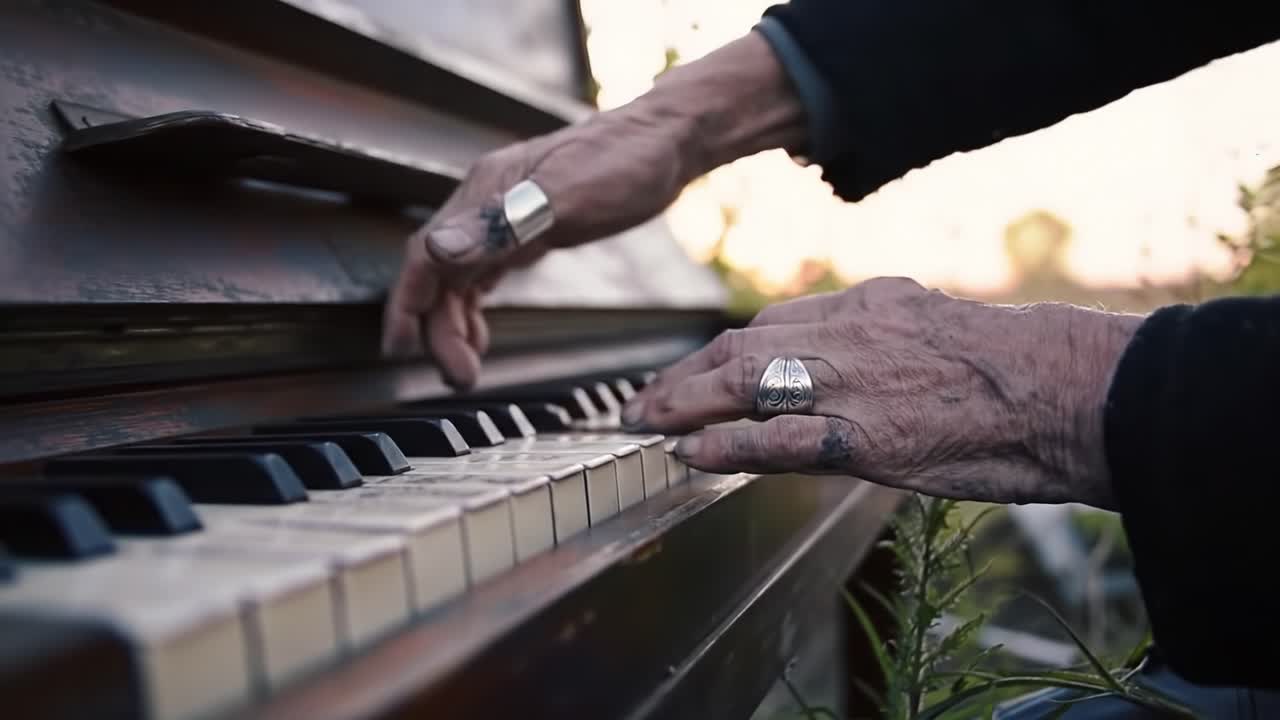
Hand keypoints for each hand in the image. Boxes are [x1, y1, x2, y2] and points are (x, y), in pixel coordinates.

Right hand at [380, 32, 807, 388]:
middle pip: (439, 274)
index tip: (398, 348)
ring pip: (458, 278)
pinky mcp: (529, 226)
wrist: (669, 140)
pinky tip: (480, 334)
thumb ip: (502, 226)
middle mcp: (487, 203)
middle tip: (458, 378)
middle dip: (438, 329)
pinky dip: (473, 308)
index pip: (426, 254)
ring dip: (453, 324)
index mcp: (487, 193)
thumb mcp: (566, 197)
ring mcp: (506, 215)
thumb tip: (439, 252)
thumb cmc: (627, 160)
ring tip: (465, 369)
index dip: (406, 304)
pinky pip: (483, 273)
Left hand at [622, 278, 1143, 508]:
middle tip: (644, 397)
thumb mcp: (941, 327)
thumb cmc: (1021, 366)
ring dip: (685, 404)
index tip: (696, 367)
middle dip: (686, 374)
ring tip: (646, 423)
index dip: (724, 350)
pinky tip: (689, 453)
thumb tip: (857, 355)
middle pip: (743, 347)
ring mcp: (853, 384)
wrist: (1070, 389)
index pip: (774, 324)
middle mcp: (850, 334)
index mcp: (870, 305)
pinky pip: (775, 439)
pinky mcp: (865, 436)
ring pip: (745, 383)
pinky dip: (725, 445)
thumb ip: (887, 335)